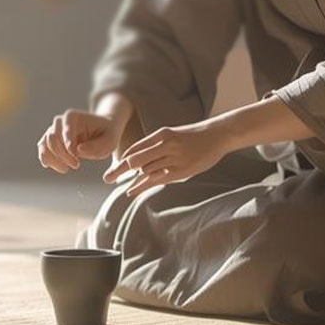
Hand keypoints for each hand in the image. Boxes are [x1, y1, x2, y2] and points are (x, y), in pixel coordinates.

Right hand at [37, 109, 119, 172]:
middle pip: (52, 138)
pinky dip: (47, 160)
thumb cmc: (106, 135)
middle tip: (76, 166)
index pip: (64, 131)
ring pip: (44, 145)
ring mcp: (53, 130)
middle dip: (62, 155)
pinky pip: (43, 150)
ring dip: (54, 159)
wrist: (102, 131)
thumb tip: (78, 150)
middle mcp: (60, 121)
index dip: (68, 147)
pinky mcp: (51, 141)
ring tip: (66, 169)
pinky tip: (57, 167)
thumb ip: (97, 145)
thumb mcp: (110, 140)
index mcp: (72, 117)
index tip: (77, 162)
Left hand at [102, 121, 226, 194]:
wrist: (217, 135)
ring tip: (122, 186)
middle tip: (107, 178)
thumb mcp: (172, 134)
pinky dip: (142, 186)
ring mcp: (173, 158)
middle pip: (135, 160)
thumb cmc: (194, 136)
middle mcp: (165, 145)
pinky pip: (157, 179)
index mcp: (161, 134)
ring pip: (146, 171)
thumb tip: (136, 159)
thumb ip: (156, 146)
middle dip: (120, 170)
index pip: (135, 149)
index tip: (112, 169)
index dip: (122, 160)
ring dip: (134, 179)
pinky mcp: (181, 170)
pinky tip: (132, 191)